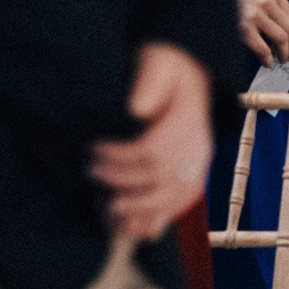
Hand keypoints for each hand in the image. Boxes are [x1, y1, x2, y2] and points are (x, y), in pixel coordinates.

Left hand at [88, 43, 212, 239]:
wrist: (188, 82)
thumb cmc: (165, 72)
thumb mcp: (158, 63)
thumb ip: (148, 83)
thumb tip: (135, 110)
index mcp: (189, 125)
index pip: (154, 152)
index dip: (118, 157)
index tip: (93, 148)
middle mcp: (198, 154)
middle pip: (160, 181)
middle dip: (119, 181)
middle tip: (90, 171)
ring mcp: (196, 173)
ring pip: (167, 204)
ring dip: (131, 210)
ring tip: (103, 204)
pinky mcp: (188, 187)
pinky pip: (171, 214)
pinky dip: (146, 224)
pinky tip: (121, 222)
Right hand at [233, 0, 288, 62]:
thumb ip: (268, 2)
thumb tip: (282, 26)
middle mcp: (266, 1)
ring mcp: (255, 14)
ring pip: (281, 39)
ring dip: (284, 53)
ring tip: (282, 61)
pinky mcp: (244, 28)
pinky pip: (263, 48)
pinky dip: (268, 58)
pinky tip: (267, 63)